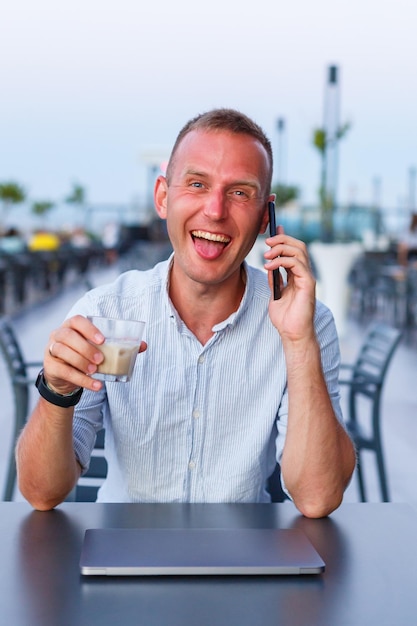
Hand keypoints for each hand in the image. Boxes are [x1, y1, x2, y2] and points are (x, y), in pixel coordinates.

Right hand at [44, 315, 146, 393]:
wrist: (66, 377)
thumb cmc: (86, 356)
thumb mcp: (100, 349)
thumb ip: (119, 346)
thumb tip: (143, 345)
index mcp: (72, 326)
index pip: (77, 320)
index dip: (88, 328)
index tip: (102, 339)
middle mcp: (58, 335)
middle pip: (67, 336)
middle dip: (85, 347)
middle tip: (100, 359)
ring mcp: (51, 350)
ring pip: (62, 352)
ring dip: (80, 362)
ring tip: (95, 370)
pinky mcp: (50, 367)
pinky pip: (64, 372)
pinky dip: (81, 380)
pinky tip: (96, 385)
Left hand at [264, 228, 315, 342]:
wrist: (292, 334)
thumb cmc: (285, 318)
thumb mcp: (275, 294)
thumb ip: (274, 279)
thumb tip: (269, 264)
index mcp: (297, 275)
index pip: (294, 250)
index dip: (285, 238)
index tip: (273, 230)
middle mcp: (304, 274)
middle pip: (298, 246)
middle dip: (282, 240)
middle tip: (267, 243)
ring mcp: (308, 278)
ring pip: (299, 251)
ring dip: (281, 249)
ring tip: (266, 255)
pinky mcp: (308, 284)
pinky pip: (297, 264)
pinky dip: (282, 261)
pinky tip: (270, 266)